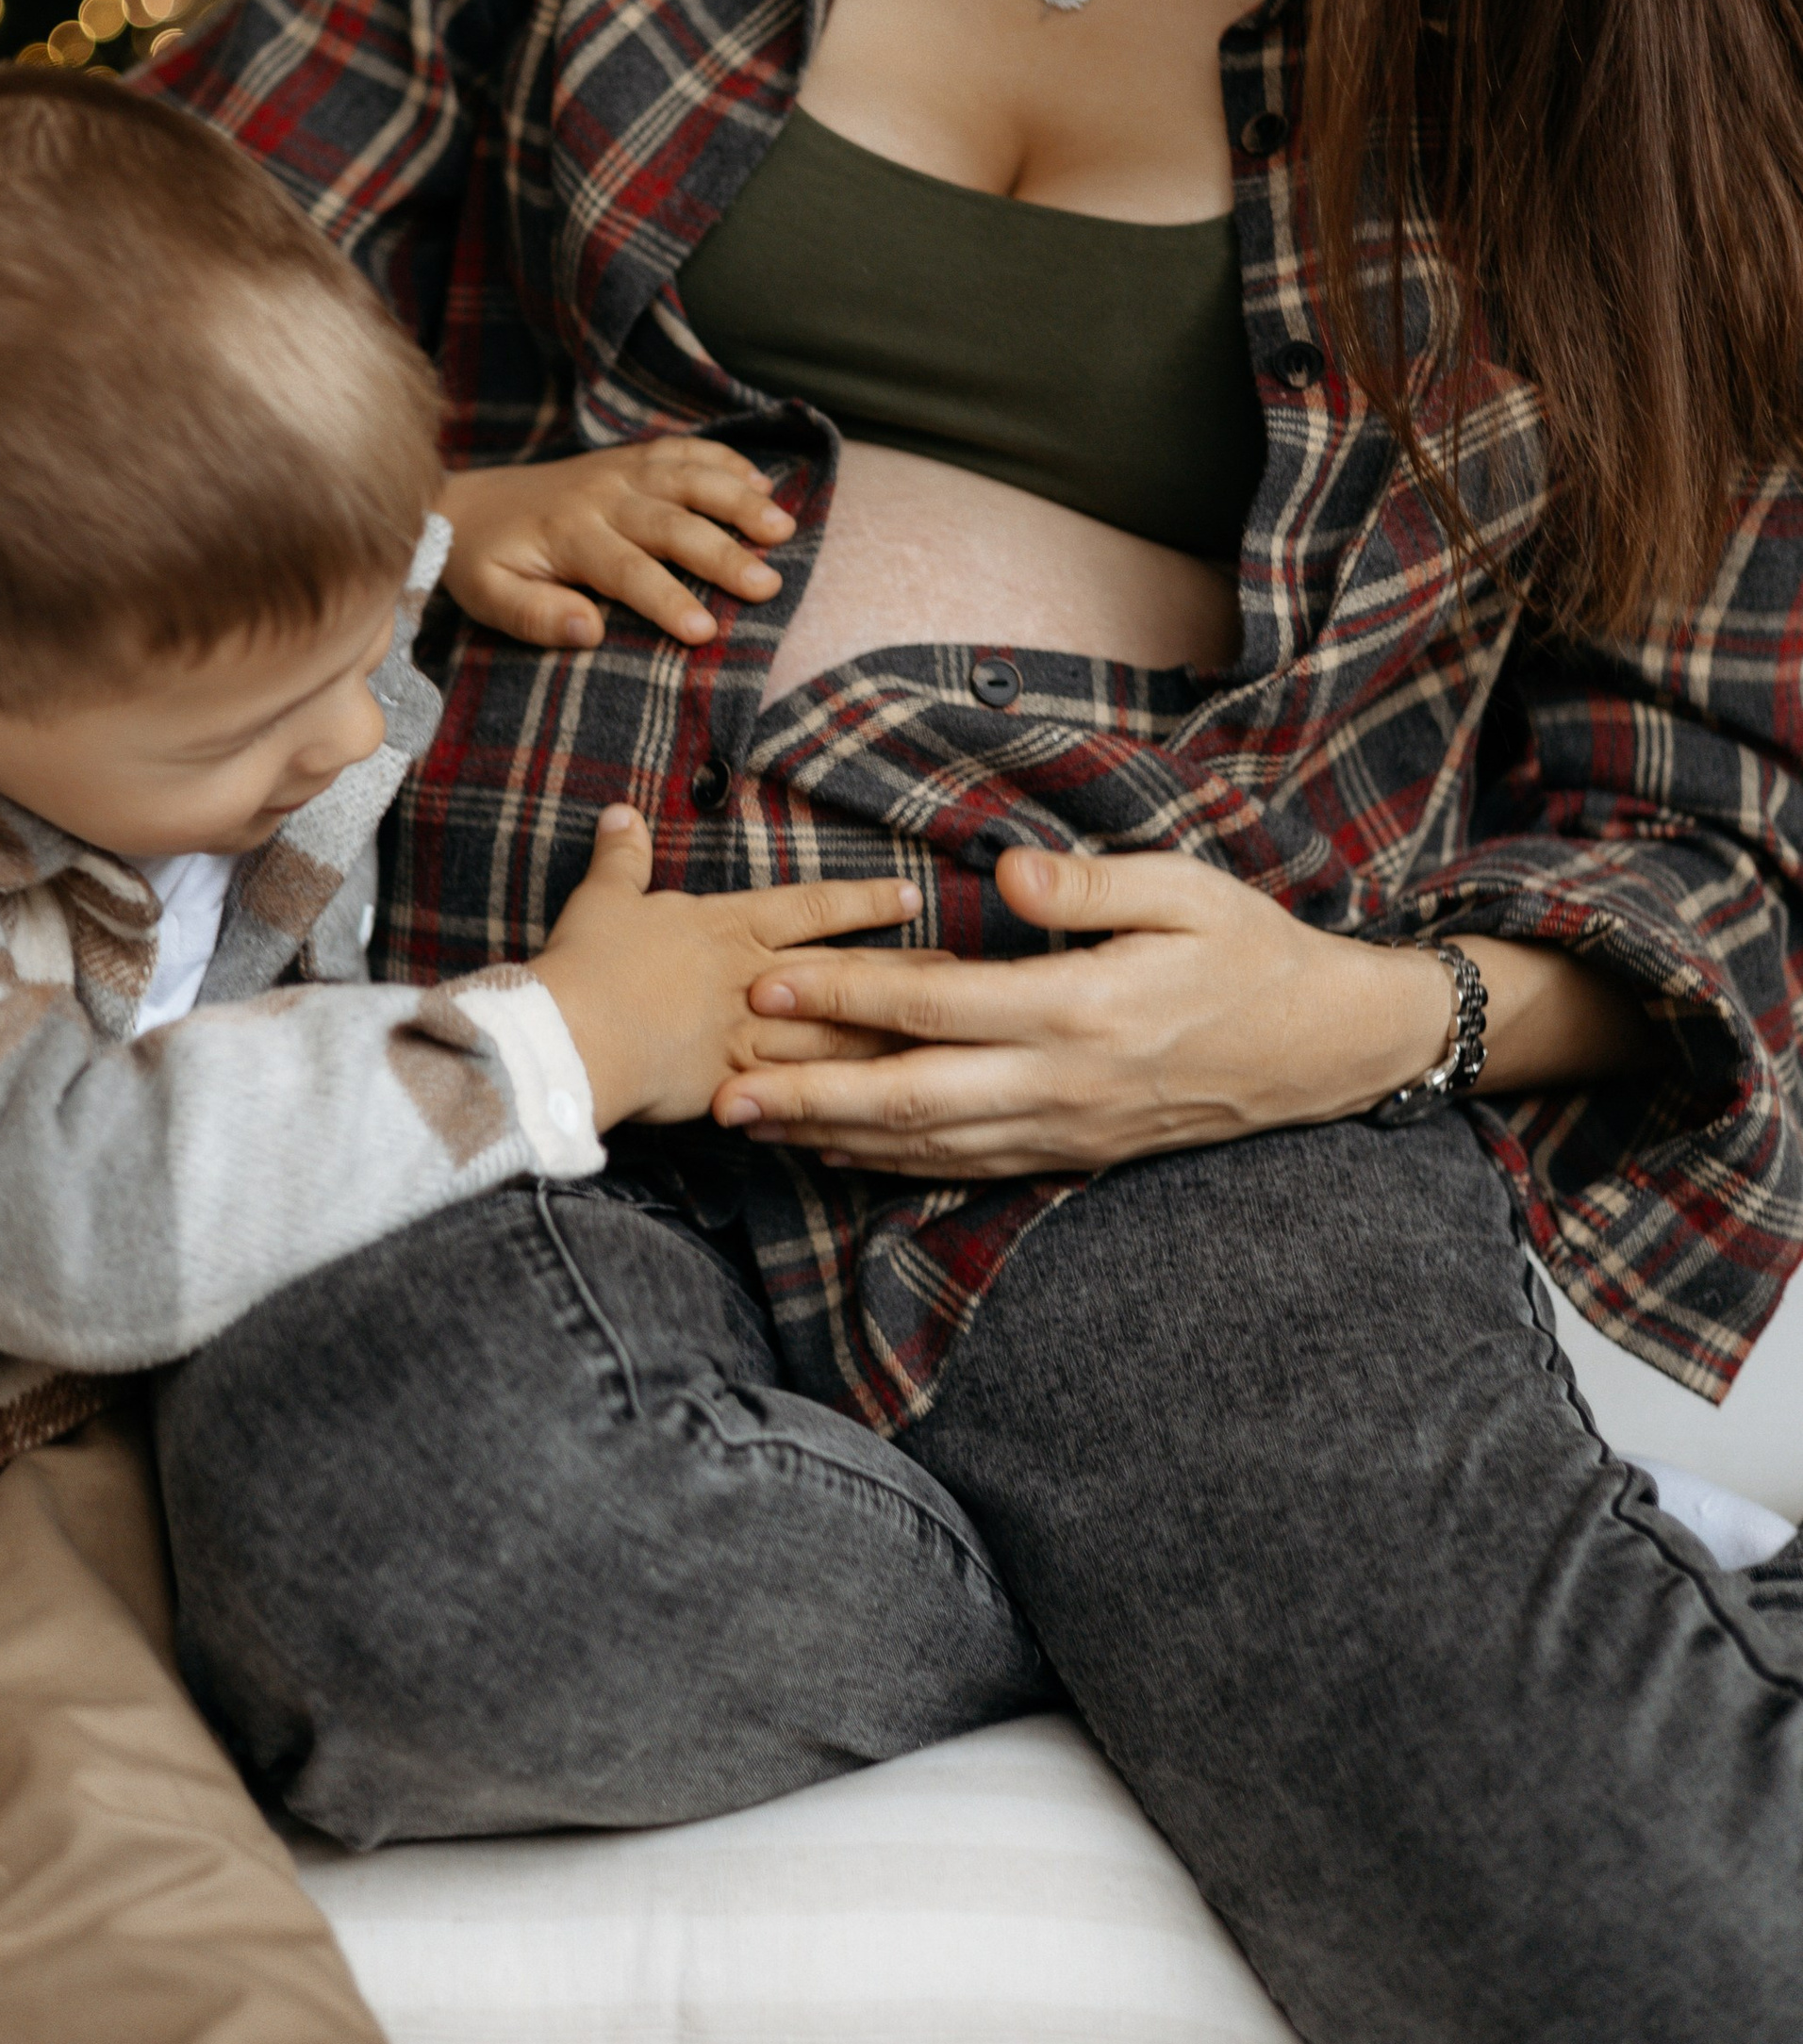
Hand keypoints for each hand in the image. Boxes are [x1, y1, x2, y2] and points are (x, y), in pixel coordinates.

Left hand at [441, 441, 795, 650]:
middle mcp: (601, 496)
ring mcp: (619, 470)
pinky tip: (761, 481)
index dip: (667, 600)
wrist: (465, 500)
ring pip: (688, 478)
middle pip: (672, 522)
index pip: (628, 570)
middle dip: (723, 553)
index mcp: (569, 535)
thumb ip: (535, 615)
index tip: (705, 632)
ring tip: (783, 528)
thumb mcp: (489, 598)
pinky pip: (682, 450)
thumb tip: (590, 629)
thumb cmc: (483, 560)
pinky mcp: (628, 459)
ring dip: (738, 499)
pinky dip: (724, 460)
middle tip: (768, 585)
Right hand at [533, 807, 918, 1128]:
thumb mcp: (603, 898)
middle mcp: (756, 979)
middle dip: (907, 974)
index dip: (865, 902)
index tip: (912, 897)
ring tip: (945, 1040)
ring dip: (893, 1037)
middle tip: (960, 973)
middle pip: (849, 975)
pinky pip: (801, 1095)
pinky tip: (880, 1109)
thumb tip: (620, 812)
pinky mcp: (738, 1087)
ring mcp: (752, 1036)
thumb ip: (621, 857)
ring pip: (840, 1037)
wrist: (571, 1033)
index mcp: (731, 927)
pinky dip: (841, 1100)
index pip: (815, 908)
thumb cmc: (588, 962)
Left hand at [712, 847, 1455, 1175]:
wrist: (1323, 1046)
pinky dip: (893, 1163)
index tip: (767, 981)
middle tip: (721, 1085)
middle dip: (808, 1093)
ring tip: (751, 1123)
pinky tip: (836, 1151)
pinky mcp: (1073, 1153)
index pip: (936, 1003)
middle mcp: (1064, 1083)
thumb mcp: (1186, 890)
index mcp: (1082, 1008)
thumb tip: (1005, 876)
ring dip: (833, 1137)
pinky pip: (966, 1166)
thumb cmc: (1251, 950)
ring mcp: (1067, 1129)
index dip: (846, 995)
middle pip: (911, 1098)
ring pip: (929, 1145)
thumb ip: (1089, 885)